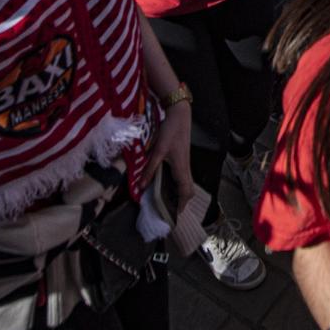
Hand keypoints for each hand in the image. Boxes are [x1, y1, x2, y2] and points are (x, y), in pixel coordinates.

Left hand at [141, 98, 196, 216]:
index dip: (181, 204)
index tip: (174, 215)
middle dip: (182, 201)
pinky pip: (183, 176)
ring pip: (186, 182)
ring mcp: (185, 162)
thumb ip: (150, 169)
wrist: (180, 115)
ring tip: (168, 199)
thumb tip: (141, 187)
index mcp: (181, 168)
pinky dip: (178, 184)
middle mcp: (186, 167)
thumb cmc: (170, 132)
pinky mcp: (183, 157)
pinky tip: (167, 182)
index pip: (185, 192)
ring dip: (180, 192)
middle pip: (188, 190)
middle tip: (171, 208)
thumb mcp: (158, 151)